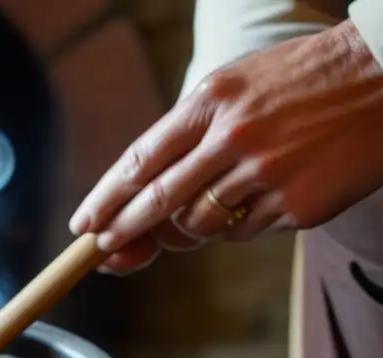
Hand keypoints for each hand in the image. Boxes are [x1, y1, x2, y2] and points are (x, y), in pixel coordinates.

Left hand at [70, 20, 382, 274]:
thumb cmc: (302, 82)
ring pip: (198, 225)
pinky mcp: (296, 206)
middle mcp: (233, 137)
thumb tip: (145, 193)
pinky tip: (264, 197)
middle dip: (123, 230)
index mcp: (212, 101)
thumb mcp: (238, 86)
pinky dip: (240, 225)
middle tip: (102, 248)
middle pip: (157, 201)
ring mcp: (266, 174)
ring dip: (192, 226)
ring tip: (221, 197)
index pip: (140, 160)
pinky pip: (243, 233)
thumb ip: (191, 133)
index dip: (105, 197)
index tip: (82, 223)